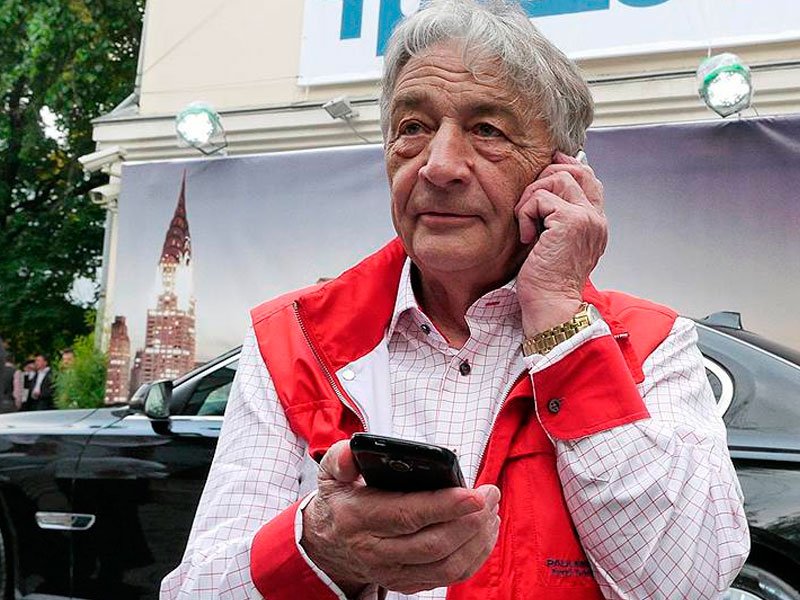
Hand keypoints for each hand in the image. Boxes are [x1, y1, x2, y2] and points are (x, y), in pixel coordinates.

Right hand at [301, 440, 500, 595]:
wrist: (328, 543)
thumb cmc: (340, 499)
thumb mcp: (331, 472)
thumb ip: (340, 457)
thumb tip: (351, 451)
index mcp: (358, 518)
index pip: (407, 515)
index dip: (445, 506)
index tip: (475, 493)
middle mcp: (374, 551)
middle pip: (433, 544)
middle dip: (471, 520)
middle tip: (491, 494)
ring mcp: (392, 572)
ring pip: (446, 565)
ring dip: (477, 539)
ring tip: (492, 510)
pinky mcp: (406, 583)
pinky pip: (449, 577)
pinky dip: (474, 556)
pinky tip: (484, 531)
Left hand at [514, 151, 607, 334]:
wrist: (550, 305)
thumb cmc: (546, 281)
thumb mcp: (554, 243)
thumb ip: (556, 218)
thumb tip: (541, 192)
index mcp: (595, 224)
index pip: (589, 179)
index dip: (567, 167)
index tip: (546, 167)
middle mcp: (596, 219)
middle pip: (575, 171)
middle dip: (544, 179)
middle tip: (528, 204)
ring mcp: (587, 218)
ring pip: (557, 178)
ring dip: (531, 197)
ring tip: (526, 224)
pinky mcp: (571, 221)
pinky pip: (540, 197)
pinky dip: (526, 214)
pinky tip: (527, 237)